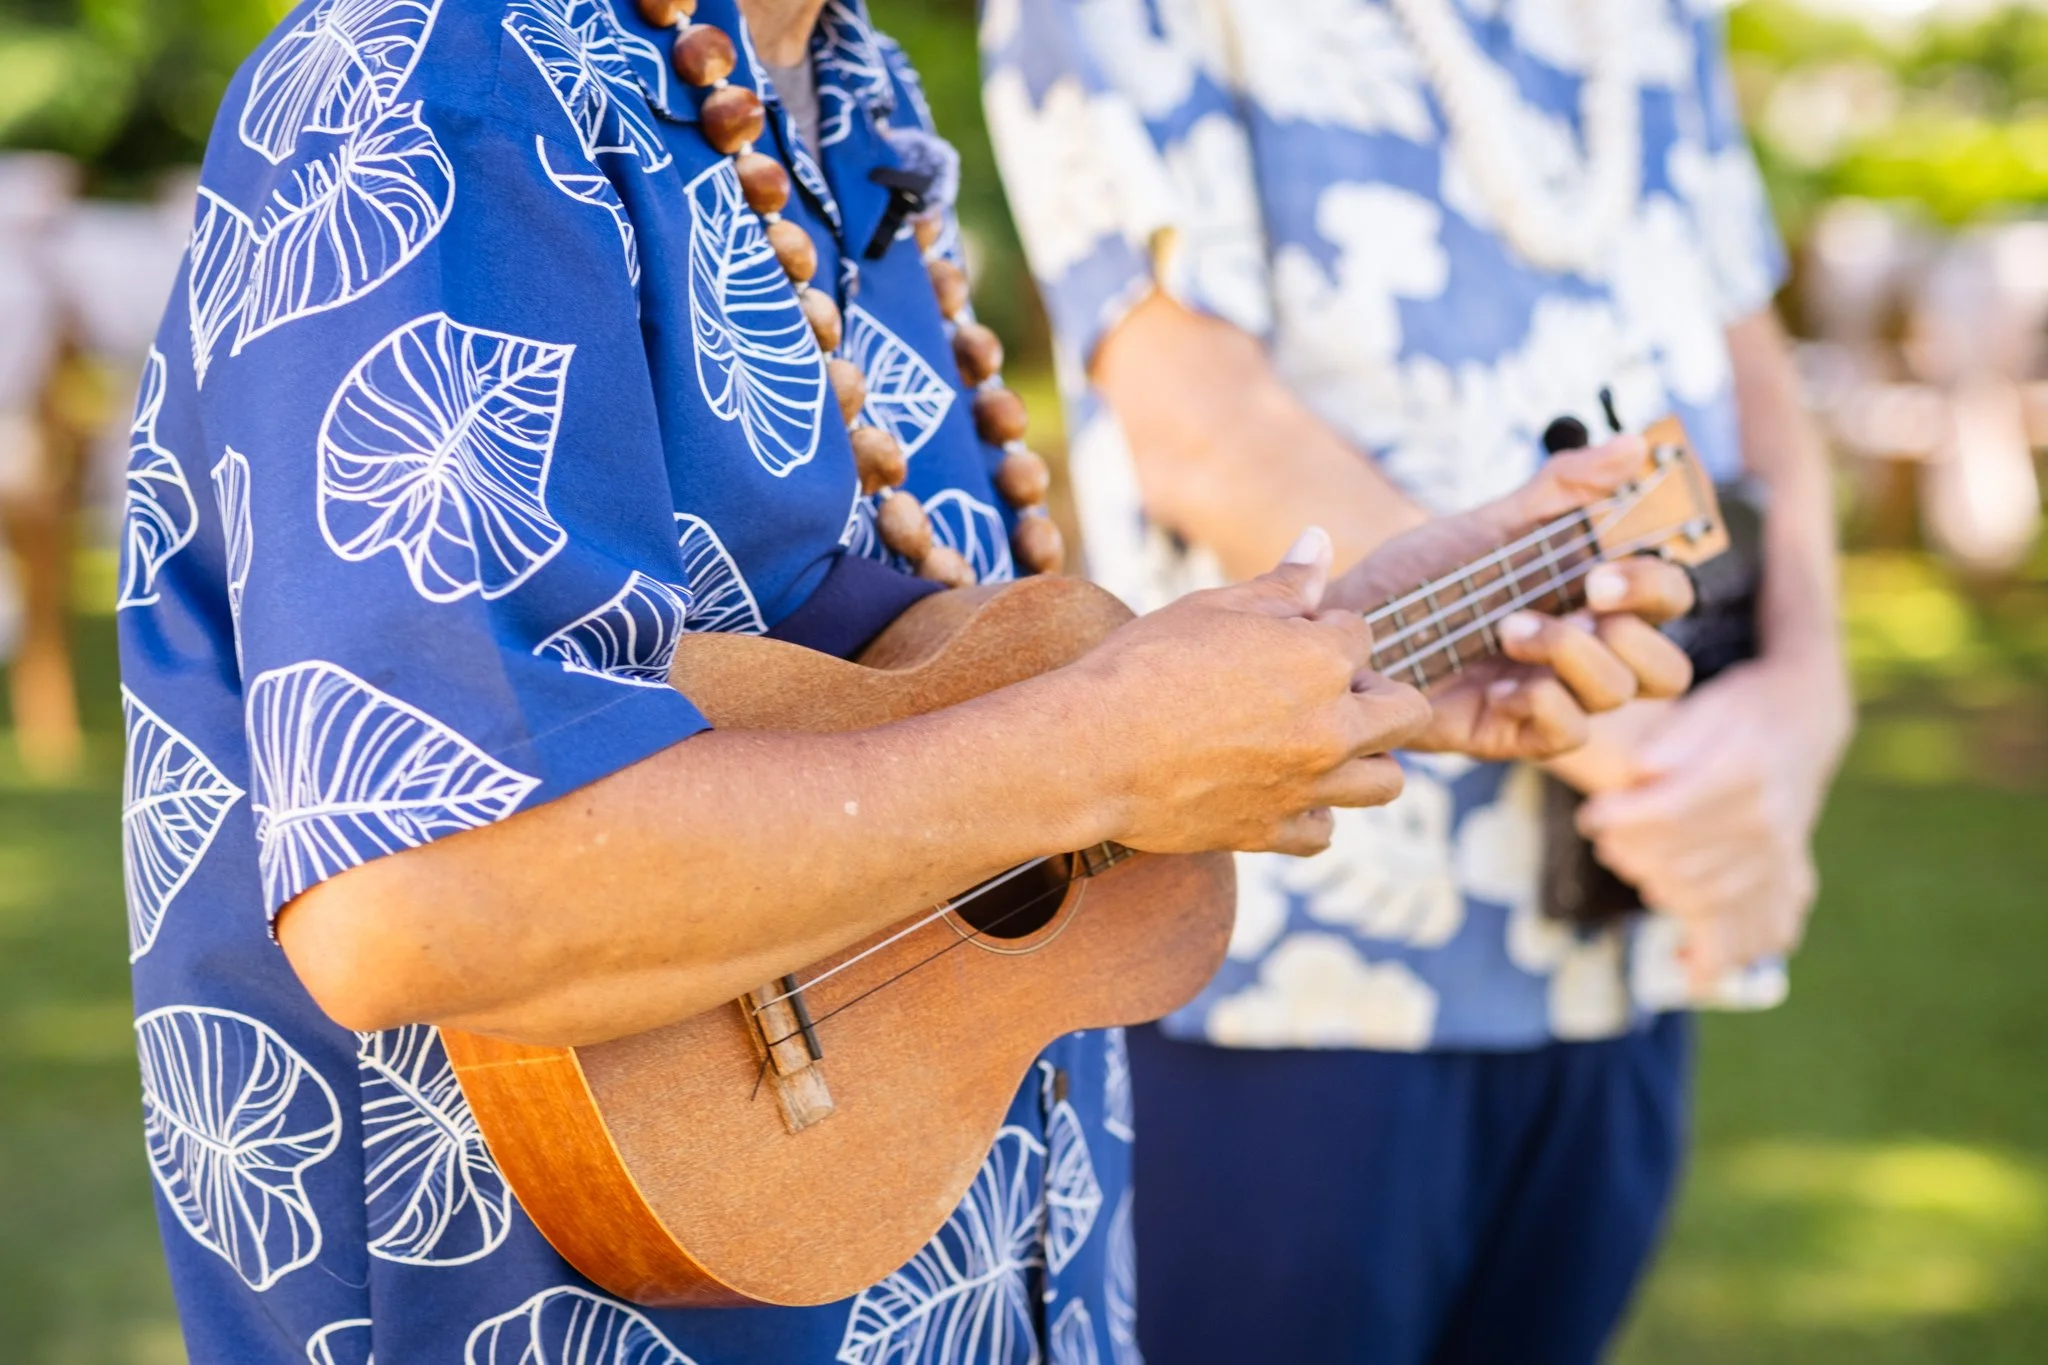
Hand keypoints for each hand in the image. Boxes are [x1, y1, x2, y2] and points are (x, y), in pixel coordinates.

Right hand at [1073, 529, 1431, 856]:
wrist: (1090, 750)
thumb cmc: (1144, 666)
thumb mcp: (1213, 608)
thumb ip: (1282, 583)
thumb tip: (1320, 539)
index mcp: (1321, 661)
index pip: (1362, 634)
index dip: (1324, 629)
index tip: (1283, 637)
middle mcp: (1331, 728)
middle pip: (1405, 710)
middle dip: (1375, 693)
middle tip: (1322, 689)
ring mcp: (1307, 786)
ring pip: (1387, 782)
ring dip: (1365, 758)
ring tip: (1320, 742)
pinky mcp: (1272, 831)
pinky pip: (1324, 831)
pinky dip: (1313, 812)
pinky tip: (1280, 788)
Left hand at [1327, 438, 1697, 759]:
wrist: (1348, 629)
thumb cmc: (1420, 580)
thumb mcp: (1487, 525)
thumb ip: (1562, 490)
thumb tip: (1636, 444)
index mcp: (1591, 601)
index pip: (1668, 601)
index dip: (1656, 586)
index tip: (1604, 568)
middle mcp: (1586, 654)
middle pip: (1668, 668)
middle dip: (1637, 632)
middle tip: (1586, 595)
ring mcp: (1555, 697)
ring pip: (1617, 693)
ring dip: (1571, 653)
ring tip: (1509, 628)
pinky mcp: (1517, 734)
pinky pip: (1567, 732)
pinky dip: (1542, 702)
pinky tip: (1496, 682)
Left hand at [1574, 655, 1851, 985]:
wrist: (1804, 722)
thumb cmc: (1743, 707)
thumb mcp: (1711, 703)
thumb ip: (1677, 735)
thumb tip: (1641, 769)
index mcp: (1748, 772)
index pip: (1672, 811)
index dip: (1622, 819)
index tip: (1590, 817)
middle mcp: (1770, 820)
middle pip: (1682, 859)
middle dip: (1631, 855)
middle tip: (1603, 841)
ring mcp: (1780, 854)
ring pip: (1706, 895)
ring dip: (1658, 887)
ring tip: (1628, 864)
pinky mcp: (1785, 876)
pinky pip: (1755, 929)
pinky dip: (1719, 954)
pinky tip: (1689, 969)